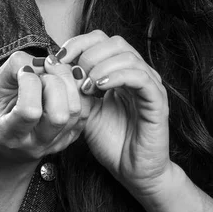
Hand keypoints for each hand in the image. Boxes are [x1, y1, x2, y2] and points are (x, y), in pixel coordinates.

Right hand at [0, 51, 91, 167]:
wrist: (7, 147)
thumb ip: (14, 68)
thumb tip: (42, 62)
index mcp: (10, 134)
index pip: (29, 111)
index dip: (30, 82)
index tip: (24, 71)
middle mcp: (36, 143)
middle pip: (59, 114)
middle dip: (53, 81)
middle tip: (43, 71)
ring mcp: (57, 141)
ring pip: (76, 111)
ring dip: (69, 82)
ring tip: (54, 73)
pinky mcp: (72, 135)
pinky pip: (86, 109)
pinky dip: (79, 88)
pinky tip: (65, 80)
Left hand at [57, 31, 171, 199]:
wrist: (133, 171)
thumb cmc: (111, 141)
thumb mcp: (85, 110)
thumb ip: (75, 89)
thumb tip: (54, 68)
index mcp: (120, 70)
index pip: (102, 40)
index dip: (79, 43)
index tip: (59, 58)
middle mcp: (137, 72)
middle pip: (115, 42)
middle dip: (89, 53)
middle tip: (74, 72)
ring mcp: (150, 84)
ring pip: (128, 56)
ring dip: (101, 66)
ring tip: (85, 84)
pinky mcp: (158, 100)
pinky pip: (140, 77)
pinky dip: (117, 76)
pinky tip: (100, 86)